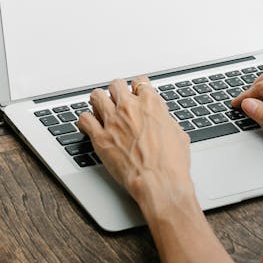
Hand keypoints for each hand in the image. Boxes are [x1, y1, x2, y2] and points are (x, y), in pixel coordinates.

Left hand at [78, 78, 193, 210]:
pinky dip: (85, 121)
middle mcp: (129, 107)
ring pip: (97, 96)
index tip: (135, 93)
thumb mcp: (178, 133)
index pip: (139, 81)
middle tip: (117, 101)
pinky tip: (89, 125)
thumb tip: (161, 119)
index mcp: (150, 103)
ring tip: (100, 109)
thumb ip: (165, 120)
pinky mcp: (100, 137)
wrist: (159, 181)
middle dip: (117, 92)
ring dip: (99, 102)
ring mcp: (113, 121)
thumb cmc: (171, 162)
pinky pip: (84, 119)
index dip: (137, 88)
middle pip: (116, 85)